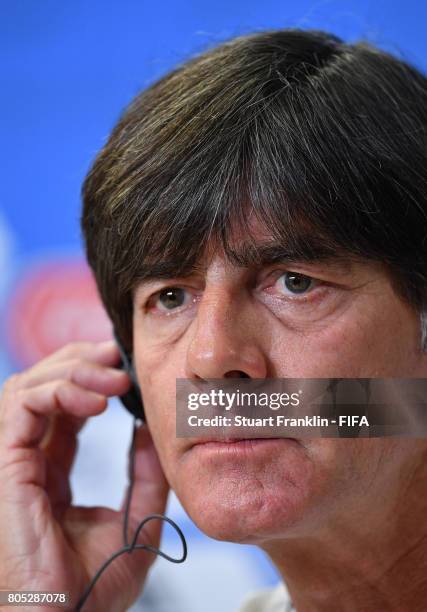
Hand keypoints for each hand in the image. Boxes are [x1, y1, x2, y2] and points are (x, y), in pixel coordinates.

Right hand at [0, 340, 169, 610]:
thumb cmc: (92, 591)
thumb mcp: (136, 522)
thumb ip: (144, 475)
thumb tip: (150, 429)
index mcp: (51, 471)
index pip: (64, 406)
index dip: (91, 377)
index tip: (126, 365)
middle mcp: (27, 461)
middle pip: (42, 386)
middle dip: (81, 361)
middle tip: (118, 354)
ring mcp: (12, 461)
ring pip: (27, 386)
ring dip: (73, 370)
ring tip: (116, 378)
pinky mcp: (3, 466)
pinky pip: (20, 406)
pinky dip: (58, 390)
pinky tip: (97, 401)